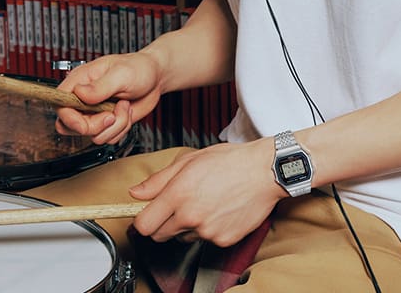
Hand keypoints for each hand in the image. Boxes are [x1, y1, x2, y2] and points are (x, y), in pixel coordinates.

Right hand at [55, 52, 162, 144]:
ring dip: (114, 126)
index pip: (60, 104)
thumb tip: (80, 93)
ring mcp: (95, 112)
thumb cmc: (138, 67)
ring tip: (123, 106)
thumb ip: (100, 86)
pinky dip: (121, 130)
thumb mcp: (120, 74)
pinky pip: (108, 138)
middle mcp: (84, 98)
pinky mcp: (107, 123)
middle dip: (95, 126)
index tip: (84, 123)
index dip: (69, 118)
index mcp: (81, 81)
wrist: (155, 78)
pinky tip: (126, 112)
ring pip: (93, 135)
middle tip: (111, 114)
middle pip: (72, 126)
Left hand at [129, 138, 284, 245]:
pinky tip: (217, 210)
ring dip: (185, 225)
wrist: (263, 172)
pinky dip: (206, 229)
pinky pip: (204, 239)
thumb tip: (136, 192)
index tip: (145, 214)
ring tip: (203, 202)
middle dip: (161, 223)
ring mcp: (207, 231)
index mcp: (179, 193)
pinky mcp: (222, 241)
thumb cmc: (229, 161)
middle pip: (159, 235)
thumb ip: (159, 180)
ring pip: (182, 237)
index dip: (142, 220)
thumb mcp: (189, 160)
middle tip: (174, 205)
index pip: (144, 224)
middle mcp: (191, 216)